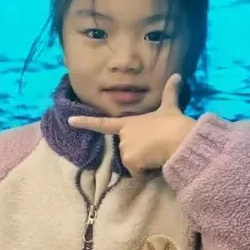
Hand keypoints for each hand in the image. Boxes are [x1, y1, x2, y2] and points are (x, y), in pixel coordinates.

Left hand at [68, 74, 194, 174]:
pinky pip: (137, 174)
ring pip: (132, 164)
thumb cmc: (173, 123)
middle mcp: (123, 135)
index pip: (103, 123)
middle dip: (138, 154)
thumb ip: (171, 93)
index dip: (86, 122)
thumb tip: (177, 75)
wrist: (179, 138)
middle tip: (155, 148)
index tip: (70, 121)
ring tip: (157, 154)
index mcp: (129, 123)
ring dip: (143, 164)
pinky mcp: (130, 161)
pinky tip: (155, 163)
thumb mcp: (171, 107)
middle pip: (126, 150)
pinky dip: (145, 173)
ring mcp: (125, 148)